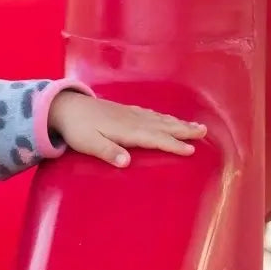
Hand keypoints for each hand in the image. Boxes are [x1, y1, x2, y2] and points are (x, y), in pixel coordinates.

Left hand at [47, 90, 206, 166]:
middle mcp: (132, 120)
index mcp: (127, 130)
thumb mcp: (88, 144)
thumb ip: (108, 152)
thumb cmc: (76, 129)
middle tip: (205, 132)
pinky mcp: (124, 110)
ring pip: (159, 119)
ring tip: (196, 126)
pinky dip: (162, 117)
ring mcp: (129, 114)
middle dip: (184, 130)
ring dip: (178, 123)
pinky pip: (149, 113)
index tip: (191, 150)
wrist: (65, 107)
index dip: (173, 145)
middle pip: (163, 126)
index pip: (155, 139)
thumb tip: (126, 162)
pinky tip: (167, 118)